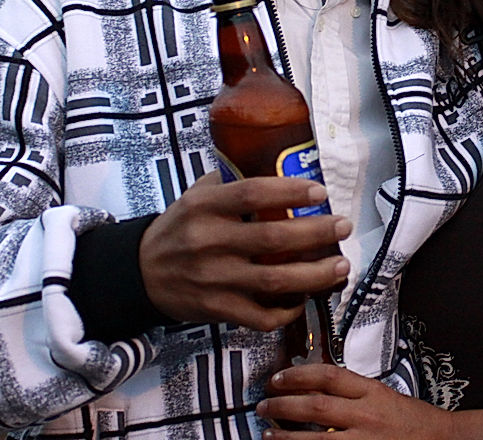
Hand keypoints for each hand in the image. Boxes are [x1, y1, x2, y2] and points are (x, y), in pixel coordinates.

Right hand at [139, 172, 351, 330]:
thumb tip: (277, 165)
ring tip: (341, 265)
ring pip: (274, 281)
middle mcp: (209, 241)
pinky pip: (260, 316)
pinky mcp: (217, 309)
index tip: (319, 191)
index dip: (290, 191)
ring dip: (315, 275)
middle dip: (316, 232)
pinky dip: (287, 310)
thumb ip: (229, 183)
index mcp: (204, 207)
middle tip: (342, 226)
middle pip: (273, 238)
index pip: (252, 193)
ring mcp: (214, 279)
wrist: (140, 273)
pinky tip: (304, 299)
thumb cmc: (177, 230)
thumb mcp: (194, 197)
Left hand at [257, 364, 478, 438]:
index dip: (298, 375)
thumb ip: (351, 391)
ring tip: (268, 434)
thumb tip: (313, 385)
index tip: (279, 377)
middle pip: (316, 405)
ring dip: (287, 436)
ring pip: (315, 438)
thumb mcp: (381, 395)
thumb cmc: (411, 420)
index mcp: (371, 392)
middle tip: (264, 404)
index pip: (328, 375)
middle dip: (284, 404)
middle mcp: (366, 416)